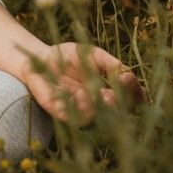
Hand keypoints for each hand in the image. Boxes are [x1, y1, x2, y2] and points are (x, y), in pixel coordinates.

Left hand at [21, 42, 145, 122]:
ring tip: (104, 94)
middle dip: (119, 103)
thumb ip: (110, 64)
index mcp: (106, 95)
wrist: (38, 56)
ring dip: (101, 107)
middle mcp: (94, 106)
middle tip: (118, 91)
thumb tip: (129, 75)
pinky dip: (79, 108)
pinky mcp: (58, 111)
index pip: (128, 100)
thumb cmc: (67, 56)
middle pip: (115, 113)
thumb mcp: (93, 55)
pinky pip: (71, 116)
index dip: (135, 94)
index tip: (130, 79)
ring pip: (94, 117)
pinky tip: (82, 94)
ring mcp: (76, 110)